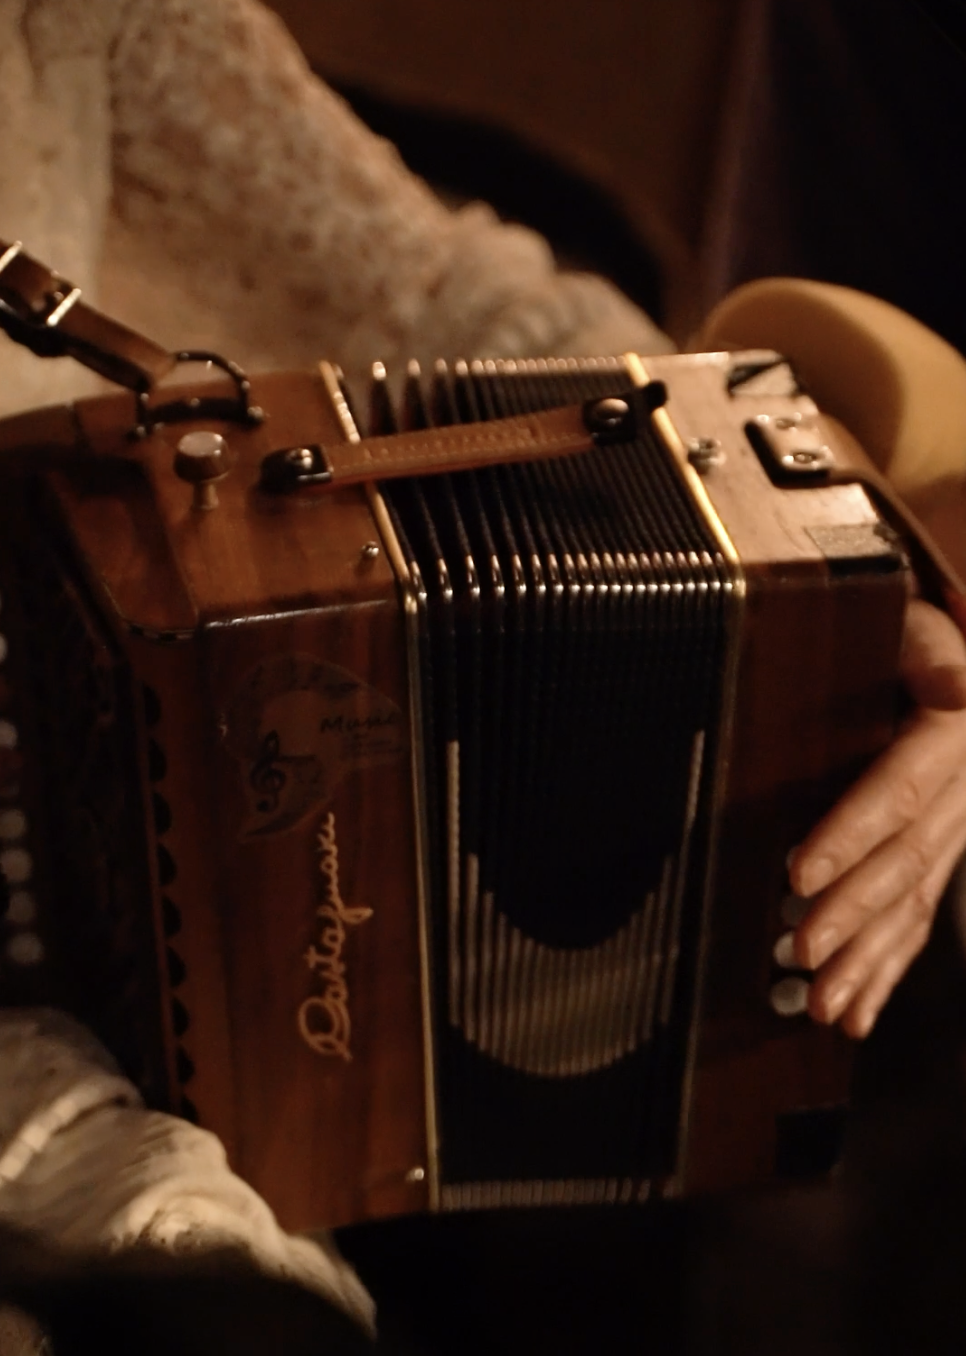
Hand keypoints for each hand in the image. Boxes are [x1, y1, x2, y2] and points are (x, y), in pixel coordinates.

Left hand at [790, 594, 965, 1037]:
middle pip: (906, 861)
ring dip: (869, 961)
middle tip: (799, 949)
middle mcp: (963, 792)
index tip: (798, 871)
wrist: (954, 665)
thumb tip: (960, 688)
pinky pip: (921, 922)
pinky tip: (857, 1014)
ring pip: (915, 905)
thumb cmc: (909, 636)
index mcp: (952, 735)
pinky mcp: (945, 859)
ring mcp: (958, 832)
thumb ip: (932, 654)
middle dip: (851, 911)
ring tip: (825, 1005)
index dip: (850, 834)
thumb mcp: (915, 629)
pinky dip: (887, 972)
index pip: (897, 792)